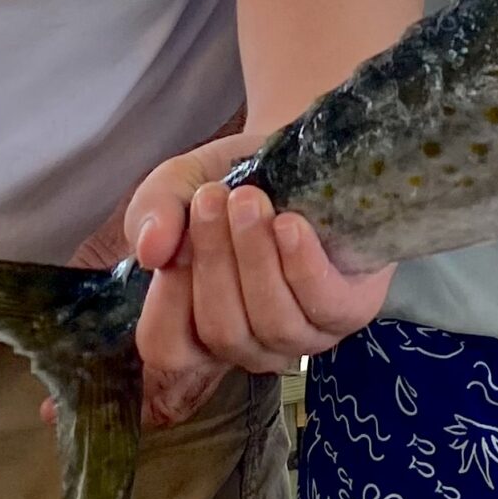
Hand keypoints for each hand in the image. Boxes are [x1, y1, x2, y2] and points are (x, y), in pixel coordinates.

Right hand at [127, 132, 392, 428]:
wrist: (300, 150)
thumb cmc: (234, 177)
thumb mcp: (181, 182)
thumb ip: (155, 209)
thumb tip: (149, 250)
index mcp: (198, 326)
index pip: (167, 348)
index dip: (167, 297)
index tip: (178, 234)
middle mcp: (249, 343)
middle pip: (221, 330)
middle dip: (214, 258)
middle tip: (212, 196)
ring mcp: (301, 335)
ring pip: (272, 322)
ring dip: (255, 256)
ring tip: (248, 199)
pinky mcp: (348, 311)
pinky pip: (324, 307)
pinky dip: (303, 265)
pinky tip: (290, 225)